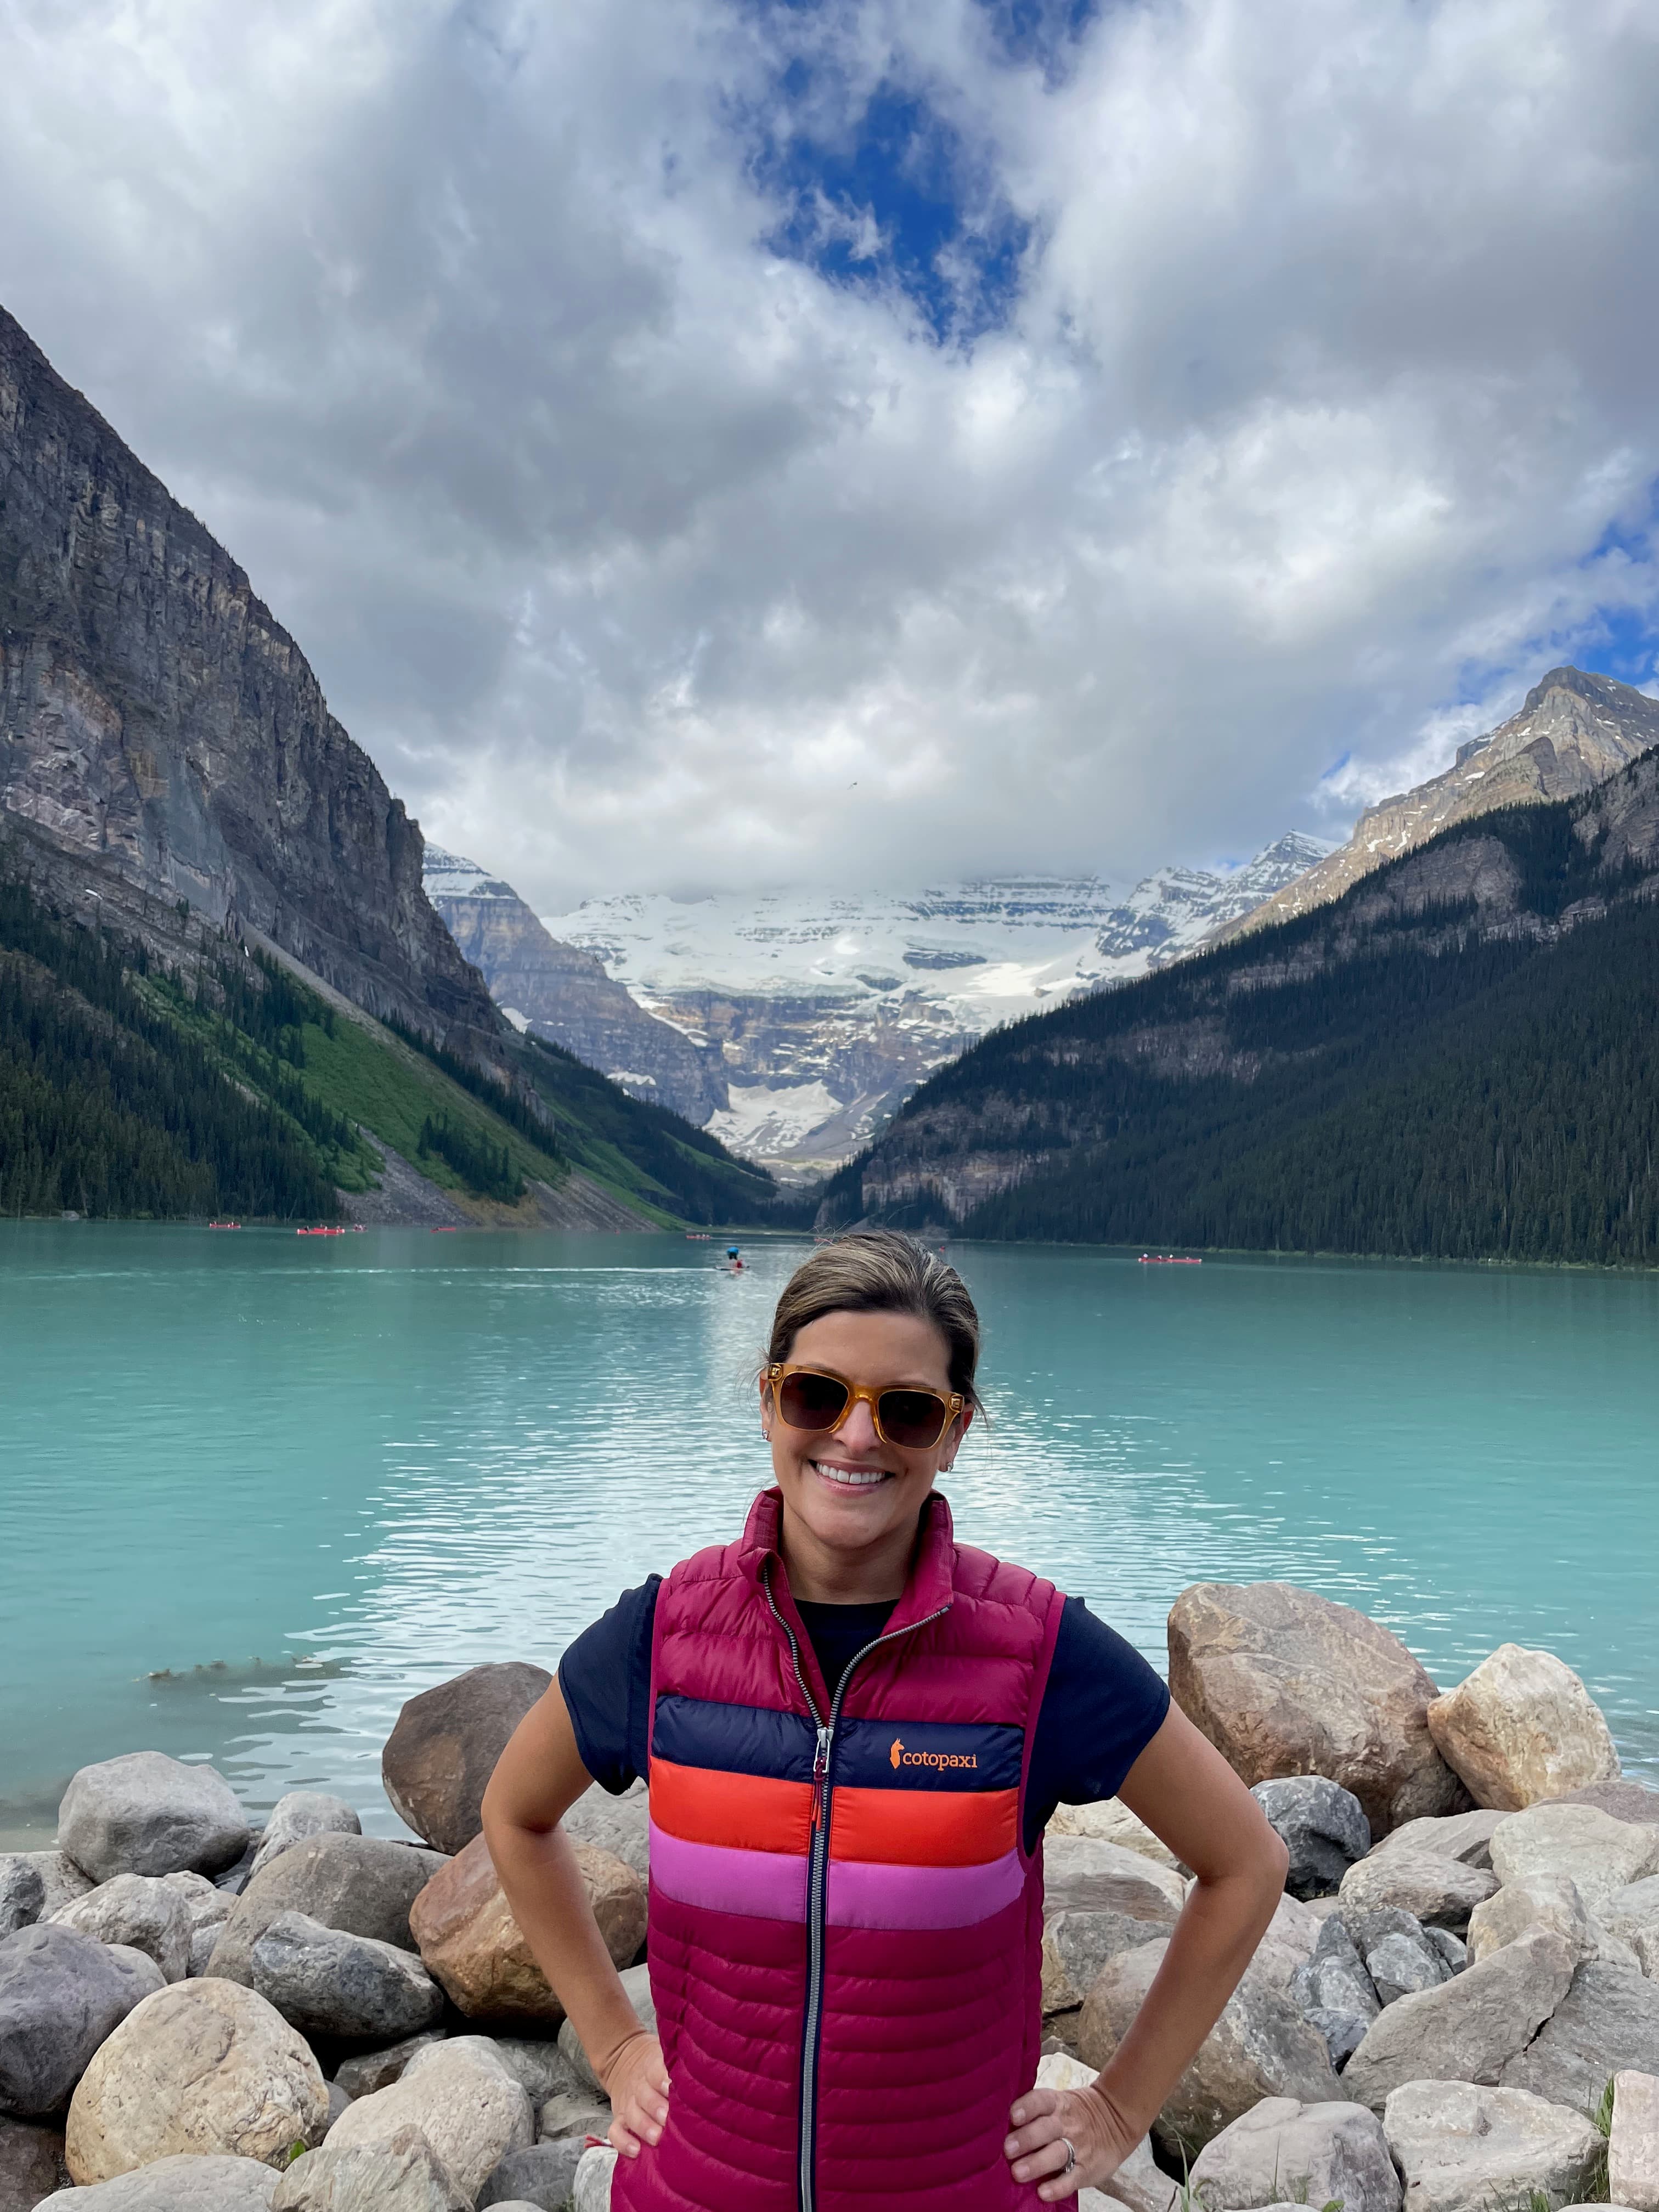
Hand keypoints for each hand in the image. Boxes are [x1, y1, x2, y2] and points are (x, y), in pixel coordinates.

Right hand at [598, 2030, 669, 2158]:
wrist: (627, 2064)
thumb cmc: (660, 2071)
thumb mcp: (668, 2060)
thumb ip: (681, 2068)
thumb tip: (704, 2074)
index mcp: (652, 2068)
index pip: (654, 2069)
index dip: (661, 2078)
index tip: (670, 2086)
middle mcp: (639, 2087)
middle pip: (642, 2094)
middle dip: (654, 2106)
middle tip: (666, 2117)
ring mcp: (628, 2105)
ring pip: (630, 2114)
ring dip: (643, 2126)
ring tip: (656, 2138)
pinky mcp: (620, 2121)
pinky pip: (615, 2132)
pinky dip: (623, 2142)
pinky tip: (635, 2151)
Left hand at [1004, 2079, 1145, 2201]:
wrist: (1116, 2120)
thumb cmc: (1075, 2113)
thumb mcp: (1060, 2103)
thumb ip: (1035, 2111)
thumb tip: (997, 2121)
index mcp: (1058, 2103)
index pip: (1041, 2100)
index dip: (1027, 2106)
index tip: (1012, 2115)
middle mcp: (1067, 2123)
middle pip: (1046, 2128)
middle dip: (1026, 2138)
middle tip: (1007, 2149)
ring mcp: (1079, 2146)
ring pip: (1057, 2153)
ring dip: (1037, 2163)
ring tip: (1018, 2173)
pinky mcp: (1087, 2168)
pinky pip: (1073, 2178)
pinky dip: (1058, 2186)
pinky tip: (1043, 2192)